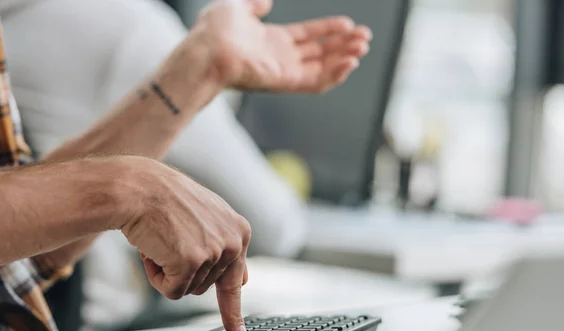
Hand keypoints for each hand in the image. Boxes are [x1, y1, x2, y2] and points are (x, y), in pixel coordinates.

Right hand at [118, 157, 250, 330]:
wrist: (137, 187)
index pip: (237, 279)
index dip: (233, 311)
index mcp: (239, 231)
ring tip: (161, 239)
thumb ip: (226, 247)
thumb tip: (245, 280)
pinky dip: (155, 277)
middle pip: (204, 286)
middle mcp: (232, 243)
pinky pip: (171, 292)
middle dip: (181, 269)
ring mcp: (213, 254)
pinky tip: (152, 250)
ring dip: (167, 270)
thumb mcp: (207, 217)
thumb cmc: (165, 199)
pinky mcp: (191, 263)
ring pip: (187, 289)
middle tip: (169, 240)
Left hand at [194, 0, 372, 92]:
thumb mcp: (236, 7)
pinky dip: (333, 74)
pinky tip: (349, 63)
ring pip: (321, 68)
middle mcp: (279, 57)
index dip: (328, 29)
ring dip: (344, 58)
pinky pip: (314, 82)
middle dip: (343, 44)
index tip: (349, 23)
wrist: (205, 50)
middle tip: (365, 37)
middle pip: (319, 52)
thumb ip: (254, 4)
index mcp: (271, 41)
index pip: (308, 36)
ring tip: (362, 47)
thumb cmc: (214, 30)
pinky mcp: (283, 82)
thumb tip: (266, 0)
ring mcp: (282, 71)